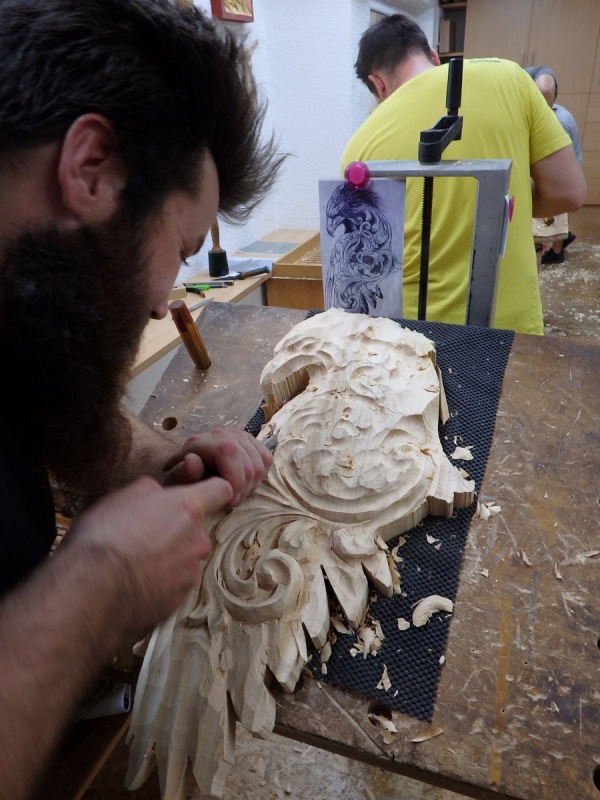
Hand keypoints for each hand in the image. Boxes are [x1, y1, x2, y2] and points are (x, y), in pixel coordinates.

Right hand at [68, 475, 232, 636]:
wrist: (92, 589)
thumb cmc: (105, 536)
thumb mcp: (123, 495)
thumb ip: (151, 490)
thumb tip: (158, 494)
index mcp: (188, 509)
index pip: (220, 490)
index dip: (211, 490)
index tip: (201, 493)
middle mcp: (197, 541)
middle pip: (196, 530)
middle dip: (176, 531)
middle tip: (143, 536)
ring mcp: (190, 574)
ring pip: (184, 560)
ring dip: (166, 559)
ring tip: (133, 564)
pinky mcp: (177, 602)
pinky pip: (172, 586)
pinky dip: (157, 585)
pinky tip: (132, 584)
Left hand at [161, 428, 272, 505]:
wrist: (185, 470)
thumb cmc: (181, 480)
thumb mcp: (176, 482)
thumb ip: (182, 474)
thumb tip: (192, 460)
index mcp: (201, 441)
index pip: (229, 451)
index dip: (235, 478)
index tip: (230, 500)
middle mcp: (222, 433)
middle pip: (248, 461)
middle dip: (244, 488)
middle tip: (232, 501)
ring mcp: (238, 435)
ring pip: (261, 462)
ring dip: (252, 484)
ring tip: (236, 493)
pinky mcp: (250, 441)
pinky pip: (267, 459)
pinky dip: (260, 476)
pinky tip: (245, 483)